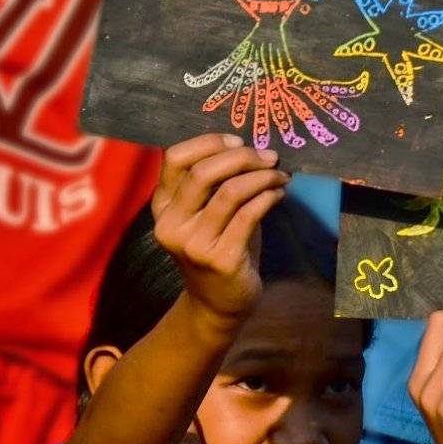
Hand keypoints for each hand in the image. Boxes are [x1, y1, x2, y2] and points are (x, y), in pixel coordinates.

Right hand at [151, 133, 289, 327]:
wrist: (219, 304)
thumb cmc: (219, 248)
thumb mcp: (207, 213)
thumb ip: (217, 183)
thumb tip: (253, 148)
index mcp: (162, 207)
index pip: (175, 158)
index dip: (209, 142)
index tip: (238, 140)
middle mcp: (171, 225)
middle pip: (203, 172)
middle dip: (242, 157)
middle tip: (270, 157)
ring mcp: (194, 245)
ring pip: (230, 192)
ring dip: (263, 177)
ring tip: (280, 176)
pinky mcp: (221, 260)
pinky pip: (249, 215)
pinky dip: (269, 197)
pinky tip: (279, 194)